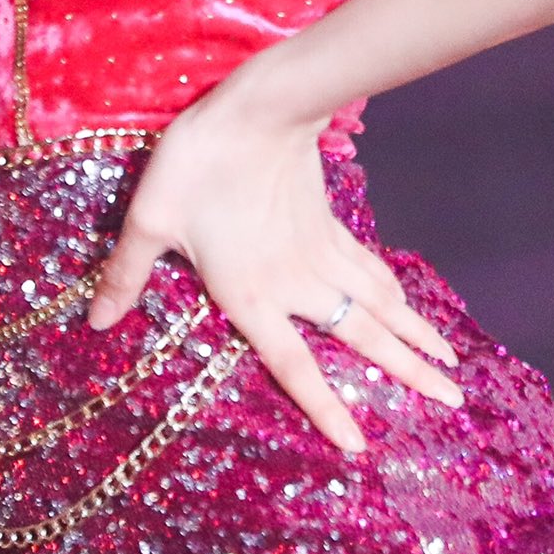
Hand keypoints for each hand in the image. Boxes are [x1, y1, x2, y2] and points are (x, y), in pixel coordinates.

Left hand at [86, 78, 462, 452]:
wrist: (258, 106)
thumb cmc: (198, 163)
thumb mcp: (149, 219)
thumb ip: (126, 274)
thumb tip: (96, 323)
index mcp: (251, 294)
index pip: (294, 365)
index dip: (326, 408)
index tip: (360, 447)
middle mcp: (296, 283)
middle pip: (361, 339)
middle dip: (409, 375)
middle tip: (457, 405)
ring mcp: (320, 252)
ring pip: (378, 305)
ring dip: (416, 336)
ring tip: (452, 368)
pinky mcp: (329, 223)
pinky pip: (370, 268)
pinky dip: (396, 292)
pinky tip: (410, 304)